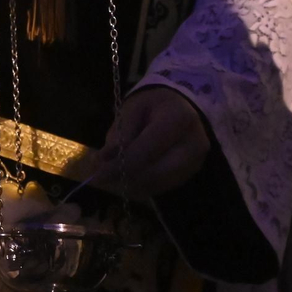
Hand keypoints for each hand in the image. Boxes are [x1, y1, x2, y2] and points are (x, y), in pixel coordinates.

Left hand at [96, 86, 211, 199]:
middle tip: (101, 177)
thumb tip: (104, 161)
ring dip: (130, 184)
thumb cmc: (154, 104)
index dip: (120, 166)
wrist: (181, 107)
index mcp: (179, 120)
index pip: (146, 151)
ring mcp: (195, 163)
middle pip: (153, 174)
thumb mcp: (133, 108)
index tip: (96, 176)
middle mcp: (193, 145)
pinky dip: (140, 185)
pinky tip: (127, 175)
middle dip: (124, 178)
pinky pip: (161, 187)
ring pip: (156, 185)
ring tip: (111, 174)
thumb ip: (120, 133)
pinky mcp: (190, 174)